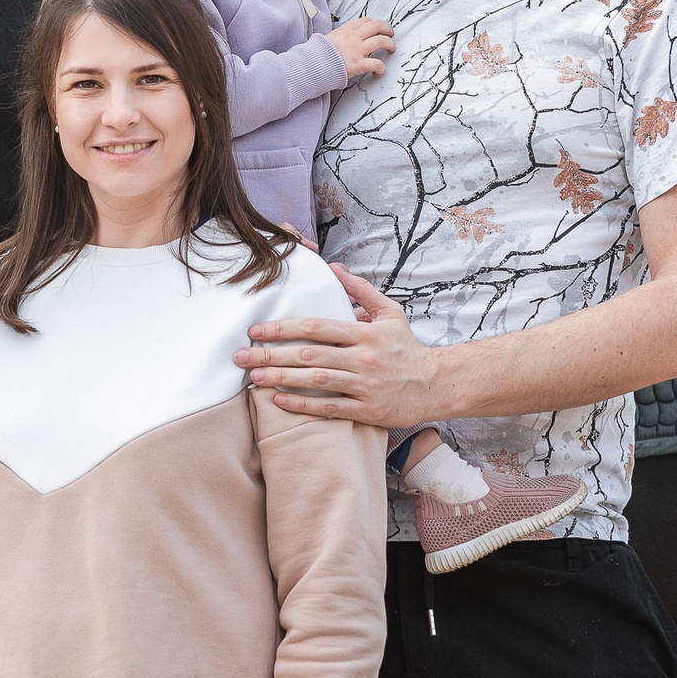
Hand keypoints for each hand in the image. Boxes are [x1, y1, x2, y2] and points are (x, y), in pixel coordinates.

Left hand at [234, 265, 445, 427]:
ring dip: (281, 379)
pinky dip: (302, 405)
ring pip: (315, 381)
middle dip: (271, 355)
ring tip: (253, 379)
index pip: (317, 327)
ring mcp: (364, 386)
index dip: (284, 328)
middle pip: (309, 355)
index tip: (256, 330)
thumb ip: (360, 290)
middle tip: (241, 358)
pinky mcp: (367, 410)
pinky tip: (279, 402)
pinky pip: (329, 408)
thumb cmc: (407, 348)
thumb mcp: (390, 312)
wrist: (436, 384)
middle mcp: (362, 358)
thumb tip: (334, 267)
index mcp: (365, 333)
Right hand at [323, 17, 394, 79]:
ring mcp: (357, 50)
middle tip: (390, 34)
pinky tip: (379, 72)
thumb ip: (338, 37)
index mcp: (346, 31)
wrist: (312, 64)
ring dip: (390, 44)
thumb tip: (339, 40)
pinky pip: (376, 64)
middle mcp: (353, 38)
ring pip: (381, 41)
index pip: (365, 21)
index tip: (379, 27)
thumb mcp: (328, 39)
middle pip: (377, 26)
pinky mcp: (358, 64)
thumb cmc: (317, 54)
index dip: (375, 23)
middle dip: (387, 29)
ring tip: (391, 49)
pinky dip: (381, 68)